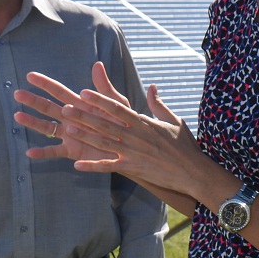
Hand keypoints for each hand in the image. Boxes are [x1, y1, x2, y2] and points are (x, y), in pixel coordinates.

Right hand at [13, 64, 125, 161]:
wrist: (129, 146)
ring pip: (46, 127)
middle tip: (17, 94)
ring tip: (17, 116)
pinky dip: (42, 153)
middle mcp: (70, 118)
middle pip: (47, 107)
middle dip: (32, 100)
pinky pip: (54, 151)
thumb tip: (97, 64)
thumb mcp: (114, 103)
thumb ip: (104, 87)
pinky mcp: (72, 150)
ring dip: (32, 122)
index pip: (58, 91)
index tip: (30, 75)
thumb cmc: (122, 122)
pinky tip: (29, 152)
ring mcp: (69, 135)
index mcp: (79, 104)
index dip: (45, 84)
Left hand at [19, 64, 208, 195]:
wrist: (193, 171)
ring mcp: (132, 152)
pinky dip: (93, 166)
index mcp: (142, 122)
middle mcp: (134, 135)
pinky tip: (77, 165)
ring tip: (66, 129)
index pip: (117, 107)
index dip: (99, 99)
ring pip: (103, 142)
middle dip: (84, 115)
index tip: (84, 92)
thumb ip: (158, 104)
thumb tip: (152, 86)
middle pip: (104, 123)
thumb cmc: (184, 145)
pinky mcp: (133, 168)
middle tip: (65, 108)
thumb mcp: (173, 120)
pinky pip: (109, 166)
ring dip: (84, 136)